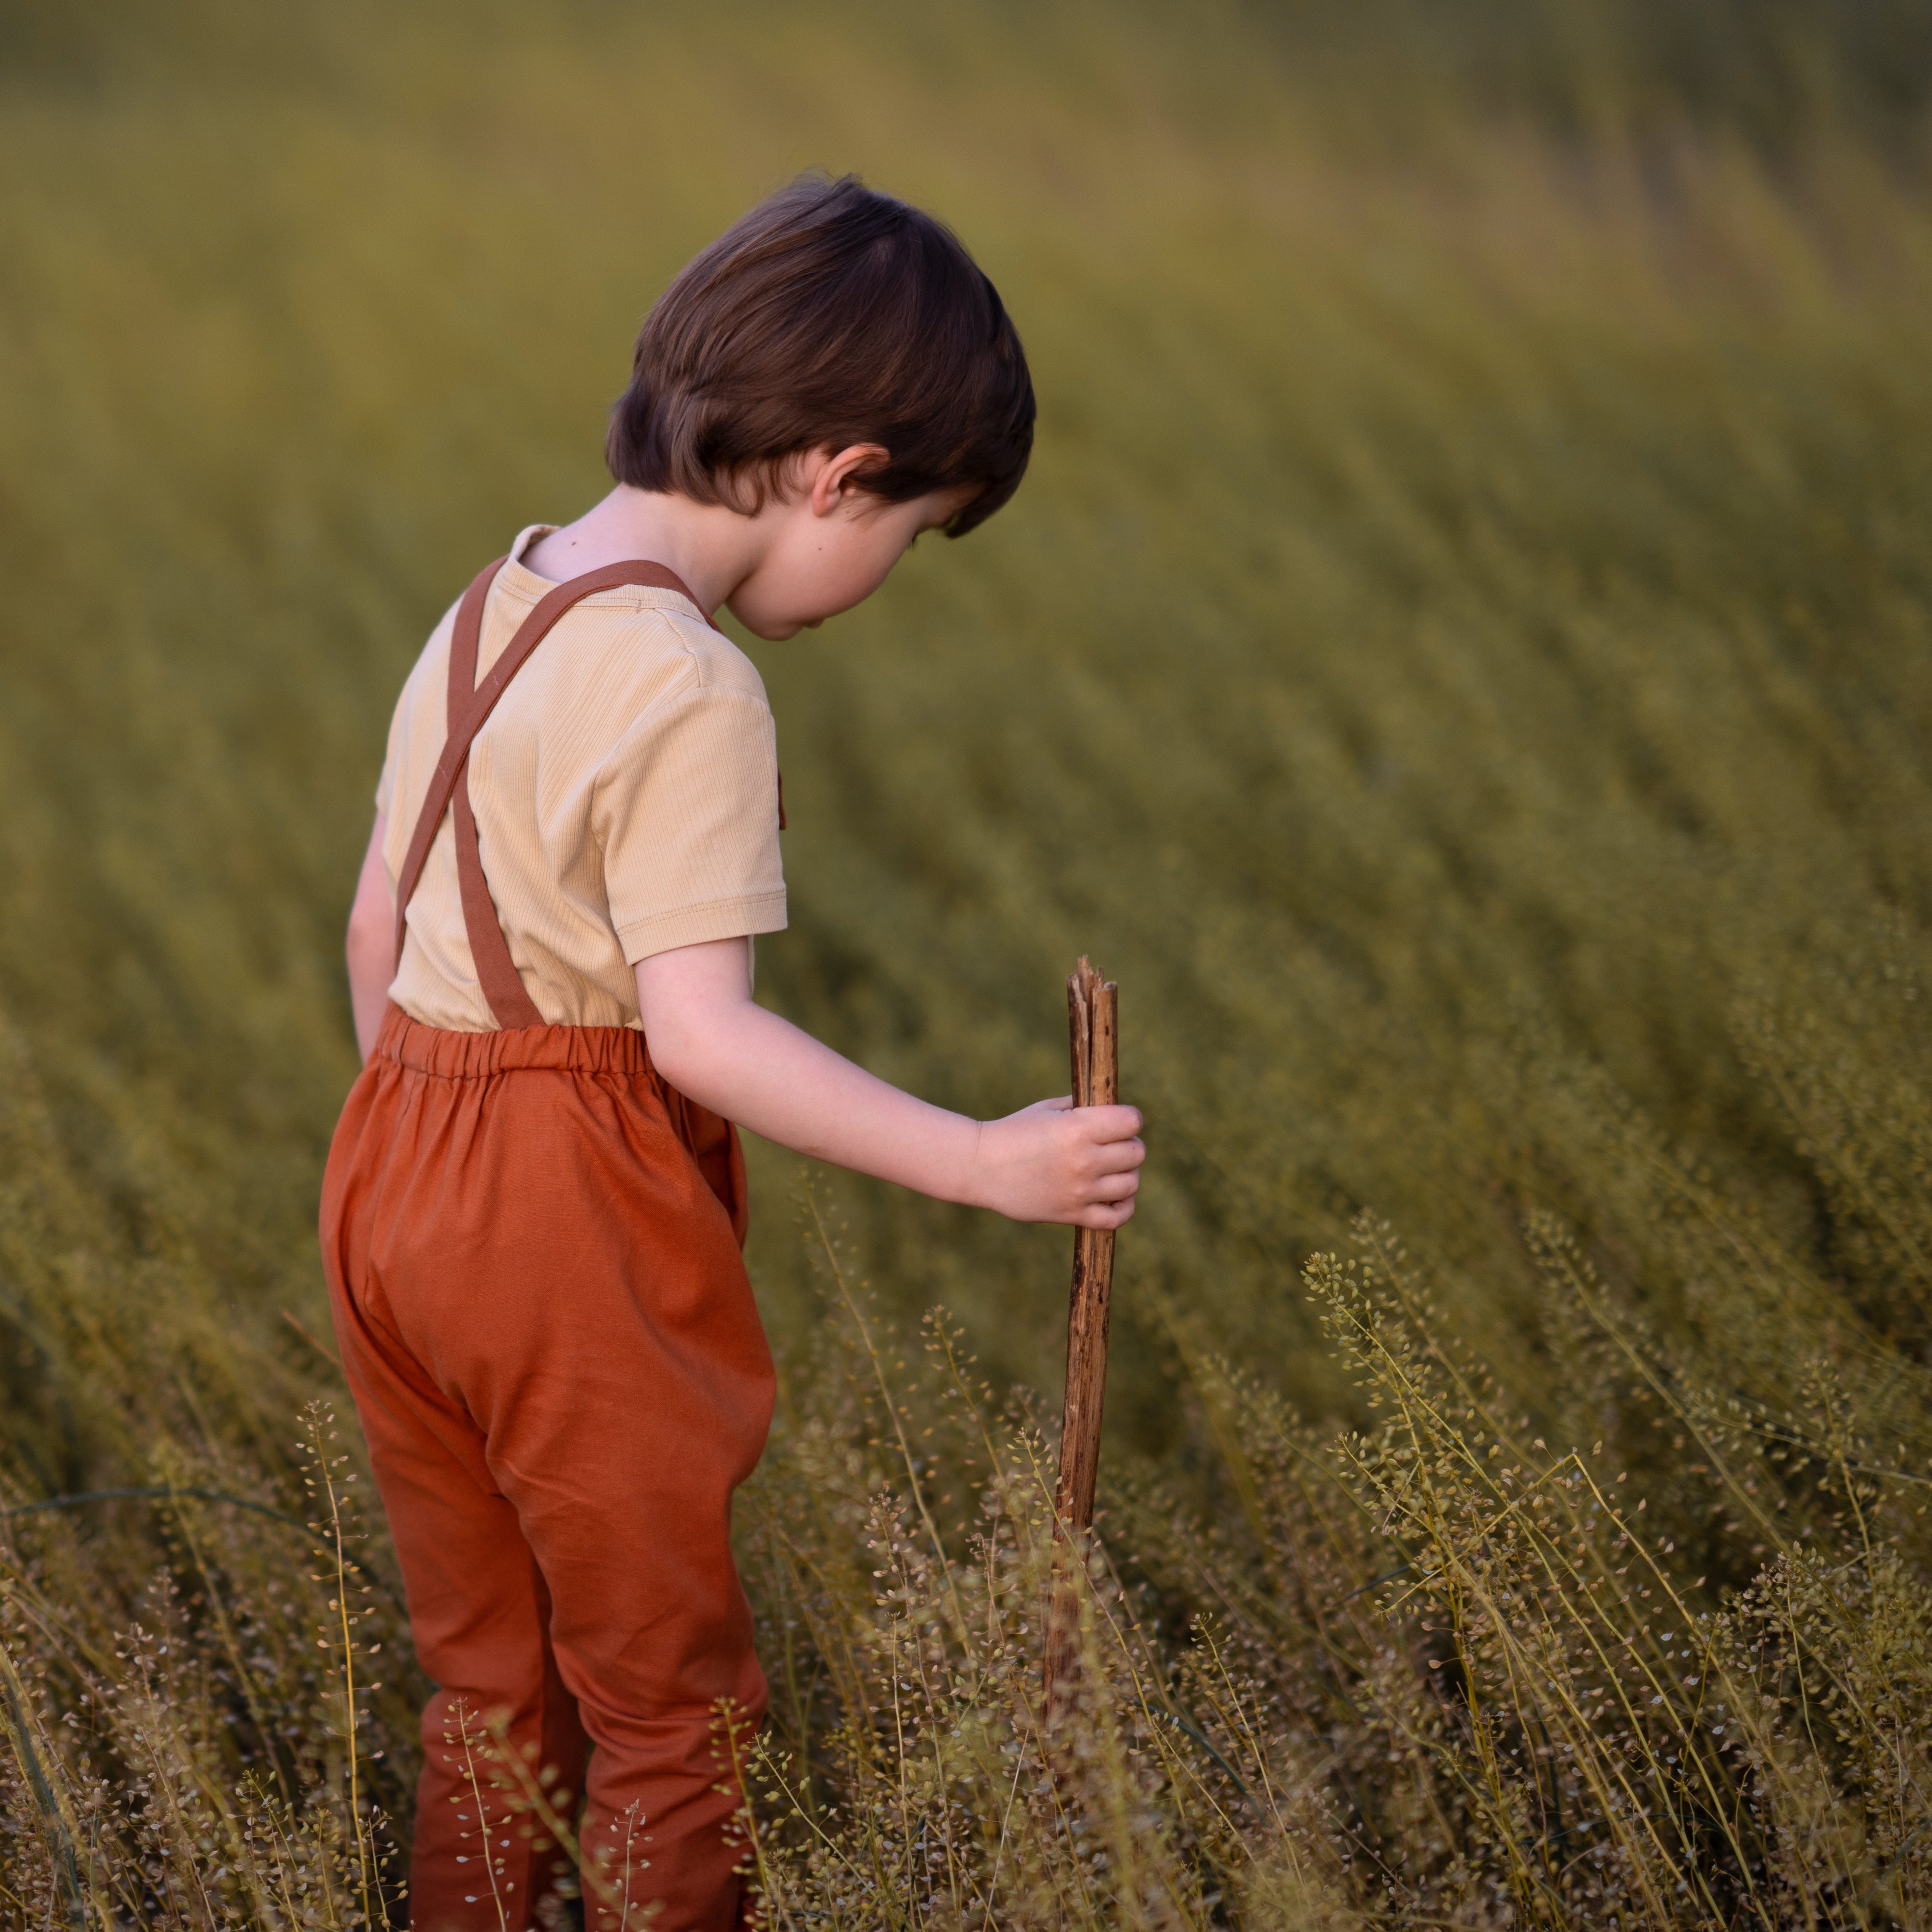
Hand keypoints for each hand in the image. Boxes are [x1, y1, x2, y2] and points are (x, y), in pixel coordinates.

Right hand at [964, 1097, 1145, 1227]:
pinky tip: (1114, 1197)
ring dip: (1125, 1175)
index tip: (1119, 1122)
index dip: (1129, 1119)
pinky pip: (1116, 1217)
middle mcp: (1083, 1160)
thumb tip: (1113, 1110)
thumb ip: (1082, 1108)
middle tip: (1112, 1146)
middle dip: (1128, 1145)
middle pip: (1136, 1152)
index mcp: (1078, 1128)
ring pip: (1131, 1183)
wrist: (979, 1166)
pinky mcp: (1071, 1214)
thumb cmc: (1013, 1131)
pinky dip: (1123, 1207)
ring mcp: (1079, 1190)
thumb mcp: (1048, 1109)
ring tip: (1110, 1171)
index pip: (1132, 1121)